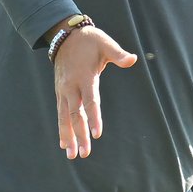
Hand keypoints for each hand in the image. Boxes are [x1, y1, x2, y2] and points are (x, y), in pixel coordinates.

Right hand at [53, 26, 137, 158]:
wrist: (64, 36)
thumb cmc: (89, 41)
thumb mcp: (105, 43)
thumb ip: (118, 53)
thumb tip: (133, 59)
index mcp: (84, 77)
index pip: (90, 101)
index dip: (94, 117)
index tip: (96, 134)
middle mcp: (71, 86)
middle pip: (75, 115)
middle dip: (80, 135)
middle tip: (84, 153)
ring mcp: (63, 91)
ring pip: (64, 118)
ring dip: (68, 137)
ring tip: (71, 155)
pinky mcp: (60, 93)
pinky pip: (60, 114)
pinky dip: (62, 129)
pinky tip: (64, 144)